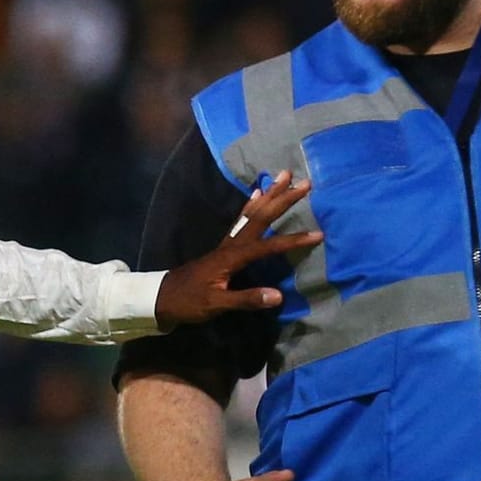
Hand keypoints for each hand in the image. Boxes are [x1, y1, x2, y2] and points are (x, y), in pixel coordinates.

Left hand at [154, 174, 320, 327]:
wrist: (162, 298)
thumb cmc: (188, 302)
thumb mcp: (216, 305)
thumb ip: (246, 299)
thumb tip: (278, 295)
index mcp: (232, 258)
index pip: (268, 246)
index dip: (293, 241)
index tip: (318, 234)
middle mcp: (231, 245)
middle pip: (261, 217)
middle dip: (283, 199)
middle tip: (304, 182)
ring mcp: (227, 243)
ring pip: (252, 213)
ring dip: (270, 195)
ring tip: (284, 175)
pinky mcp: (224, 247)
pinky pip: (241, 219)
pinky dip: (251, 205)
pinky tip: (256, 194)